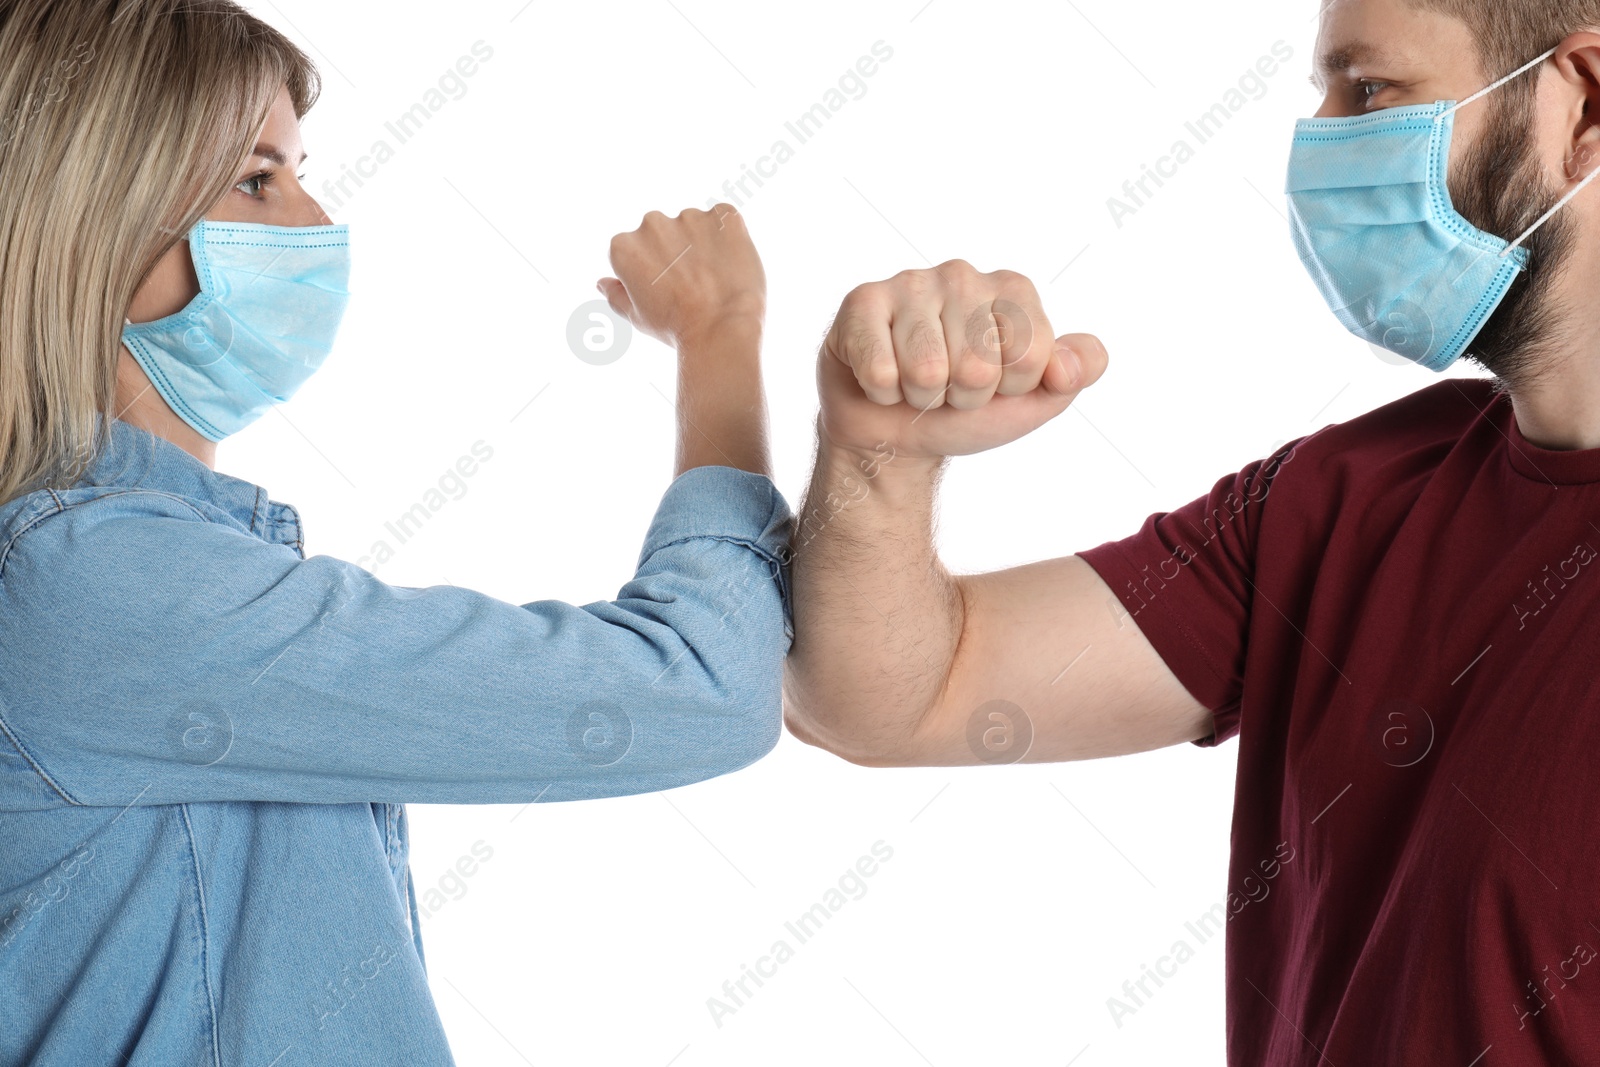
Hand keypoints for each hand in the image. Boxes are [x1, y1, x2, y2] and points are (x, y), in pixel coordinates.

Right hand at [599, 204, 765, 348]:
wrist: (721, 329)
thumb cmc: (676, 328)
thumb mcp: (637, 317)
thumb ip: (616, 295)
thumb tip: (602, 283)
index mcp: (623, 246)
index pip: (634, 250)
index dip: (652, 273)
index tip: (666, 291)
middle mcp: (652, 223)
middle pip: (662, 234)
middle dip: (675, 253)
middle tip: (691, 285)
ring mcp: (689, 216)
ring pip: (693, 226)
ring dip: (701, 245)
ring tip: (713, 278)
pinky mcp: (724, 216)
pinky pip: (725, 220)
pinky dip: (729, 238)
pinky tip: (731, 265)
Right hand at [817, 261, 1107, 461]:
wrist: (894, 431)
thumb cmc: (964, 409)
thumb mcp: (1031, 399)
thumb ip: (1071, 374)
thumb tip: (1069, 366)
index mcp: (1012, 289)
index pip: (1030, 354)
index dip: (1009, 389)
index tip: (993, 385)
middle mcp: (963, 275)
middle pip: (977, 367)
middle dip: (963, 397)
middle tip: (949, 387)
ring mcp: (911, 283)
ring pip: (925, 371)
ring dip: (921, 398)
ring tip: (916, 383)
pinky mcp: (862, 302)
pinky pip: (881, 373)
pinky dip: (883, 393)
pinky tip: (882, 378)